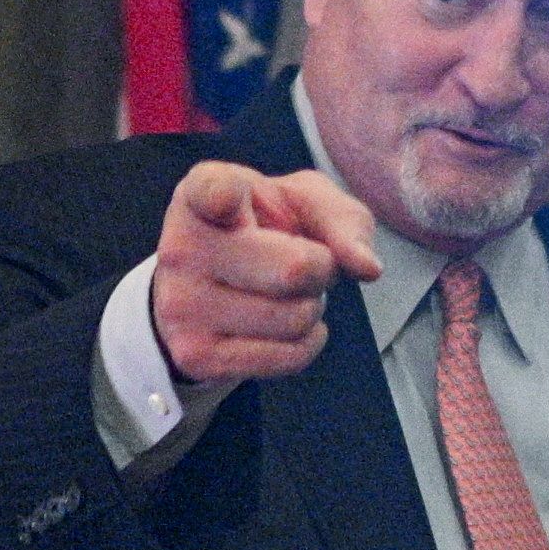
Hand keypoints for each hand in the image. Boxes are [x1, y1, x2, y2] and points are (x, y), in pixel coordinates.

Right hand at [152, 158, 380, 384]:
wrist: (213, 283)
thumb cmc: (268, 230)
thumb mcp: (307, 204)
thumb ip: (344, 221)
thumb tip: (367, 268)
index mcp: (202, 194)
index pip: (211, 192)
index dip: (223, 196)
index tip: (226, 201)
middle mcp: (181, 247)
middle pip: (294, 270)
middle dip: (322, 270)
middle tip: (305, 262)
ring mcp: (182, 305)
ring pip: (295, 319)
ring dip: (311, 308)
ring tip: (285, 293)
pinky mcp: (195, 354)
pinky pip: (288, 357)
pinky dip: (306, 343)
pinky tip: (285, 324)